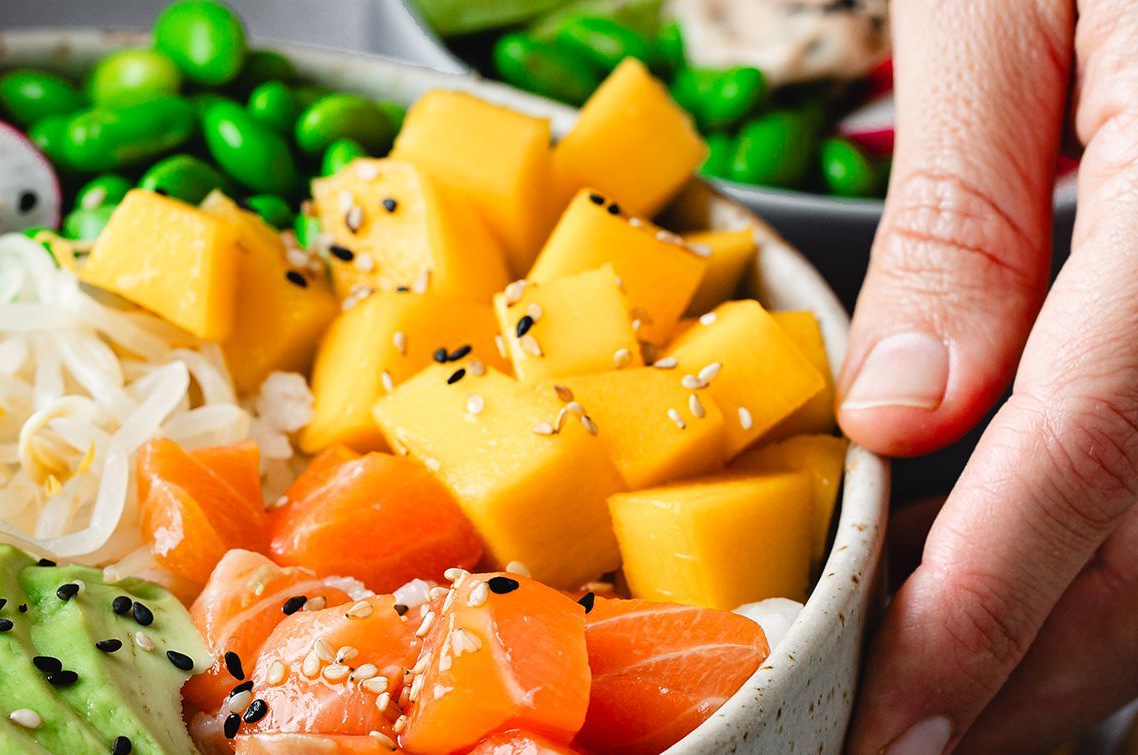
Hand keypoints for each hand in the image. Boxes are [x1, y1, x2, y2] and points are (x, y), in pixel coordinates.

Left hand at [841, 1, 1137, 751]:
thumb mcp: (1006, 4)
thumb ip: (965, 209)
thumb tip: (904, 413)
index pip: (1088, 450)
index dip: (980, 610)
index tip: (887, 715)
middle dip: (1021, 675)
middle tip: (892, 744)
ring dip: (1075, 649)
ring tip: (950, 709)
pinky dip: (1116, 553)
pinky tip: (1022, 582)